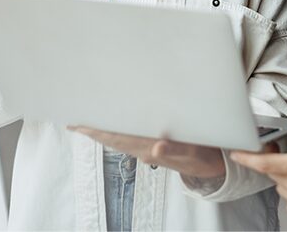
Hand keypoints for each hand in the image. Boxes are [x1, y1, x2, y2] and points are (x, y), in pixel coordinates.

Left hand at [69, 126, 225, 179]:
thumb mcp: (194, 153)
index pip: (116, 137)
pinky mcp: (153, 146)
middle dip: (92, 130)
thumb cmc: (204, 156)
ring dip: (101, 131)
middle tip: (73, 119)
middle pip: (112, 138)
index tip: (78, 124)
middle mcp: (144, 148)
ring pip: (118, 139)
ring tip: (86, 121)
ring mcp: (147, 148)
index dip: (96, 131)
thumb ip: (175, 150)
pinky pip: (128, 138)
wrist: (214, 167)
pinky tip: (112, 125)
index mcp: (149, 147)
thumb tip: (157, 147)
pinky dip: (116, 131)